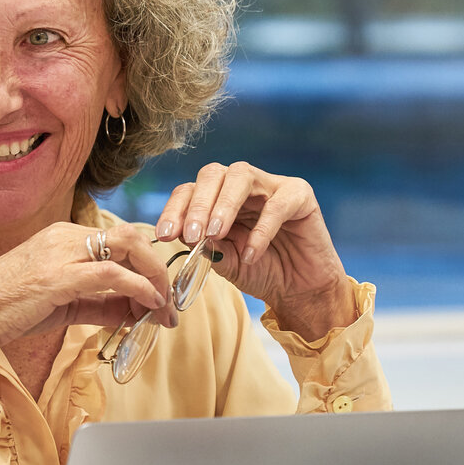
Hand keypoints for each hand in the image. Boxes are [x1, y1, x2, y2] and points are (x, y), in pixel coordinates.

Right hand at [0, 221, 174, 351]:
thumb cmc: (5, 310)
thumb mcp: (62, 305)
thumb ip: (101, 304)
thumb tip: (137, 313)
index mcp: (62, 236)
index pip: (119, 240)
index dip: (148, 265)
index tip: (162, 295)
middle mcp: (64, 236)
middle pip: (131, 236)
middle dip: (159, 267)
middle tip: (172, 300)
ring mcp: (60, 253)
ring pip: (127, 247)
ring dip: (155, 278)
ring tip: (165, 309)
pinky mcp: (56, 277)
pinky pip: (111, 274)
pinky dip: (138, 288)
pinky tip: (149, 305)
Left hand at [154, 162, 354, 340]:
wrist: (298, 290)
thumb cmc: (260, 271)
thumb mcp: (225, 262)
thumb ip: (205, 247)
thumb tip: (183, 235)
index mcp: (217, 197)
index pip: (189, 190)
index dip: (174, 210)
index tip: (164, 236)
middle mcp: (242, 185)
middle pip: (212, 174)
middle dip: (196, 205)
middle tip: (190, 235)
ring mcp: (271, 185)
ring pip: (241, 176)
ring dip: (223, 205)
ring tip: (215, 235)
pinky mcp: (300, 195)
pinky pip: (277, 204)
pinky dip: (260, 230)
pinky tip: (251, 254)